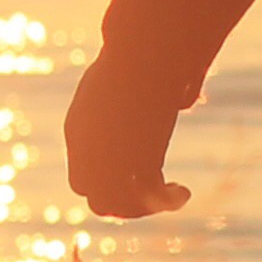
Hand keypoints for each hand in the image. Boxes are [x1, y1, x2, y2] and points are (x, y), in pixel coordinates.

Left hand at [65, 58, 192, 219]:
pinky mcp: (137, 164)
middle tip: (149, 198)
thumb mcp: (132, 75)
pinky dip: (169, 200)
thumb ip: (144, 92)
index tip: (131, 180)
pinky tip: (184, 192)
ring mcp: (109, 161)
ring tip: (168, 195)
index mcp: (77, 130)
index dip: (105, 185)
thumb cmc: (135, 52)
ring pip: (116, 206)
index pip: (82, 178)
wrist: (139, 53)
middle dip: (122, 205)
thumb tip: (183, 98)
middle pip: (96, 199)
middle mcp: (86, 152)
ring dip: (143, 208)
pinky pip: (151, 198)